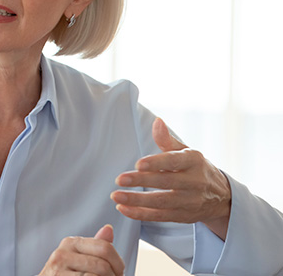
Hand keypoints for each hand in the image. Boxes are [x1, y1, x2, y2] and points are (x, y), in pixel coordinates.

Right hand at [38, 224, 124, 275]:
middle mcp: (62, 254)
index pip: (104, 247)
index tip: (119, 273)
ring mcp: (57, 271)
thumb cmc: (67, 275)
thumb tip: (109, 228)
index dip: (118, 263)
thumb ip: (95, 247)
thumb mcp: (79, 259)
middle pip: (102, 265)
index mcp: (70, 243)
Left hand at [111, 117, 230, 238]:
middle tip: (119, 179)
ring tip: (116, 195)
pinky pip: (159, 216)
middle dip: (141, 181)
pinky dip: (140, 214)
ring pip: (161, 202)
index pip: (174, 162)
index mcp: (194, 161)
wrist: (222, 197)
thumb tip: (157, 122)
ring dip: (136, 200)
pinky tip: (122, 208)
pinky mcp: (182, 217)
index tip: (138, 164)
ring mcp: (189, 202)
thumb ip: (167, 140)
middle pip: (165, 182)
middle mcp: (194, 182)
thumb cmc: (195, 168)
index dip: (156, 163)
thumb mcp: (186, 151)